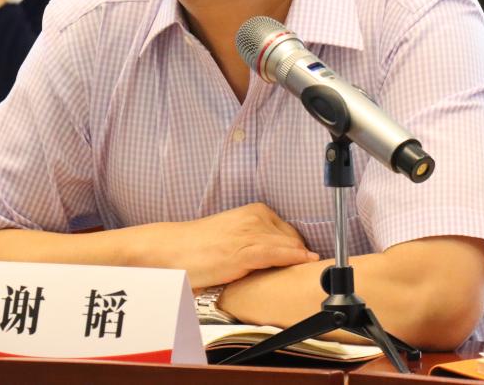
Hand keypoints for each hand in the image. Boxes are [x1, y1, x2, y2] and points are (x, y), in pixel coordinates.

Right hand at [155, 203, 318, 289]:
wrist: (173, 249)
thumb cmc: (201, 247)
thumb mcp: (236, 237)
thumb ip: (258, 241)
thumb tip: (283, 257)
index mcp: (255, 211)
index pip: (291, 232)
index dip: (298, 250)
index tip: (305, 263)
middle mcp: (255, 217)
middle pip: (293, 239)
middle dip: (301, 256)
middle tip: (308, 270)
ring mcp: (251, 232)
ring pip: (289, 246)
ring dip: (302, 260)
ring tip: (310, 272)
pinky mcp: (245, 250)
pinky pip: (279, 254)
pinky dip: (295, 259)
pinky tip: (307, 262)